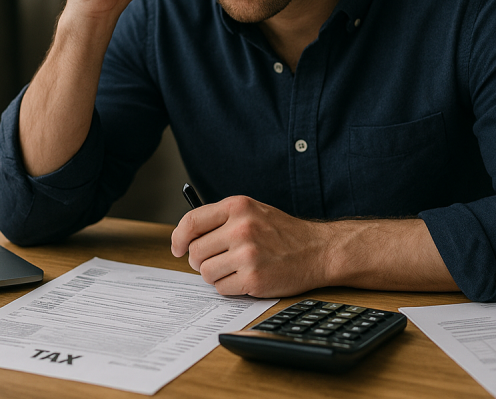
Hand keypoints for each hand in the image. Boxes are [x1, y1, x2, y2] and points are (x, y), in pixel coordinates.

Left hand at [171, 196, 334, 297]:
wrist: (318, 250)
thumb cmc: (282, 233)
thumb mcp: (253, 211)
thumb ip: (221, 219)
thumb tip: (185, 238)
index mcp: (238, 207)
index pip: (191, 221)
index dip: (178, 238)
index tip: (177, 247)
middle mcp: (241, 228)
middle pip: (195, 252)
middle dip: (200, 261)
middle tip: (215, 261)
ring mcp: (248, 254)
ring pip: (206, 273)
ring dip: (215, 275)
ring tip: (234, 269)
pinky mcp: (254, 279)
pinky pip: (222, 288)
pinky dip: (229, 287)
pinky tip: (245, 278)